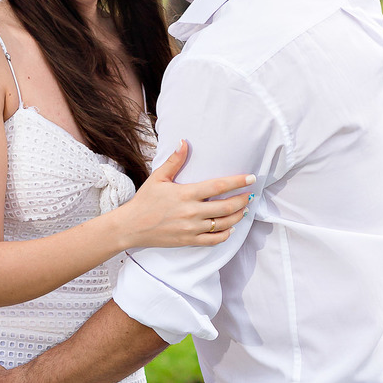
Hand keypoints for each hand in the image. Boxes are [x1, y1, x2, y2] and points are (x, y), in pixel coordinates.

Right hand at [118, 140, 255, 249]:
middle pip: (227, 207)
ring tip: (244, 209)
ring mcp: (191, 229)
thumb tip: (184, 142)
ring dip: (238, 216)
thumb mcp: (158, 178)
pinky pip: (214, 240)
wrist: (131, 226)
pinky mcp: (189, 241)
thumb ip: (174, 161)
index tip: (251, 178)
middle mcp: (191, 212)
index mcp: (186, 194)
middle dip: (243, 200)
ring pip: (224, 224)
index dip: (238, 181)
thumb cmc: (145, 201)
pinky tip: (230, 228)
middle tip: (250, 194)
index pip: (219, 186)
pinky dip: (226, 234)